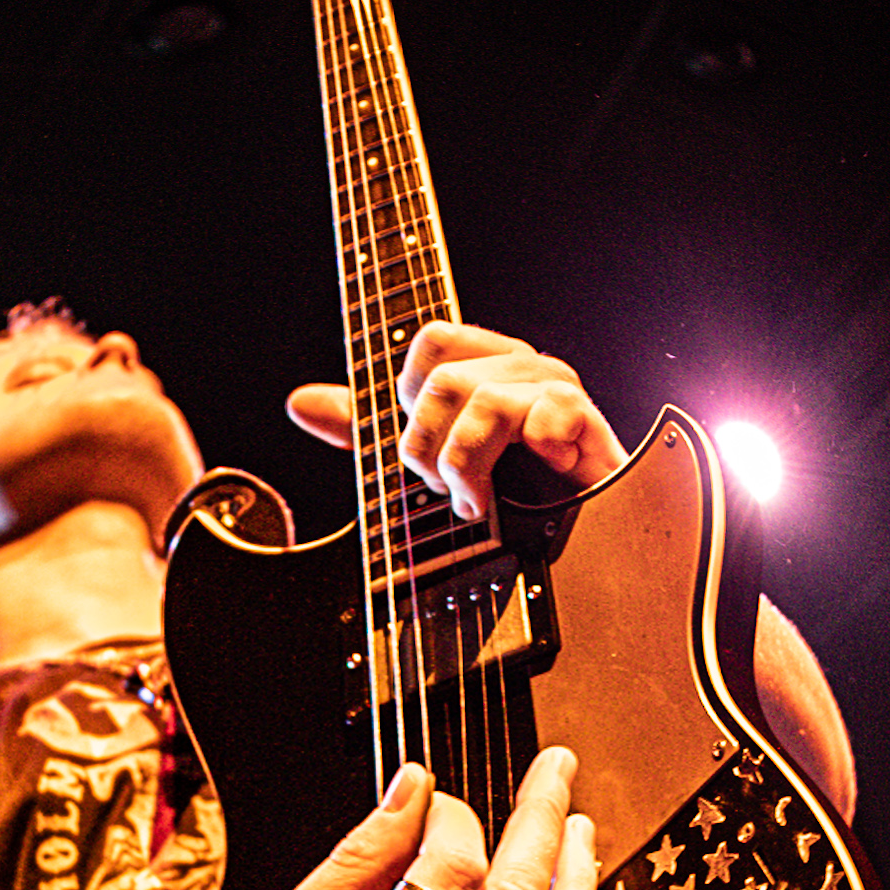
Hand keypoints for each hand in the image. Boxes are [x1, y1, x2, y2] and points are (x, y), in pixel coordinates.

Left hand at [287, 321, 626, 519]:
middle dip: (429, 449)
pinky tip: (537, 475)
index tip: (425, 450)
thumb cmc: (508, 502)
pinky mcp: (588, 422)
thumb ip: (366, 430)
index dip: (410, 400)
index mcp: (485, 365)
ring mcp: (558, 391)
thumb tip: (301, 401)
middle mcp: (522, 368)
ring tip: (481, 504)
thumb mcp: (420, 460)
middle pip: (446, 378)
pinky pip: (547, 412)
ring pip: (484, 399)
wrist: (577, 551)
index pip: (433, 338)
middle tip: (448, 491)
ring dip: (468, 467)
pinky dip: (529, 451)